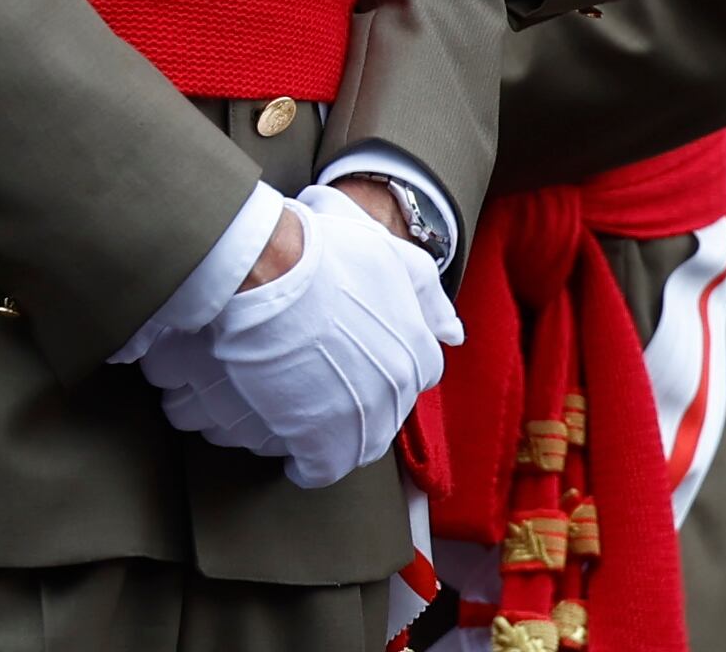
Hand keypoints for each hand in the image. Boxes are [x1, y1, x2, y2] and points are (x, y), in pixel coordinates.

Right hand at [161, 183, 460, 487]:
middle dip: (362, 407)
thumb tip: (455, 334)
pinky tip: (290, 454)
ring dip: (335, 438)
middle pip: (387, 415)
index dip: (388, 369)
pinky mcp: (320, 443)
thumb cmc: (326, 255)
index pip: (419, 375)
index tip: (361, 363)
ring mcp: (361, 419)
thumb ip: (427, 295)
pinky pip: (318, 470)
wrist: (271, 272)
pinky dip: (304, 465)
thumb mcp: (393, 258)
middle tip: (326, 391)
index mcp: (416, 349)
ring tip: (306, 420)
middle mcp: (398, 389)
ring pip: (355, 445)